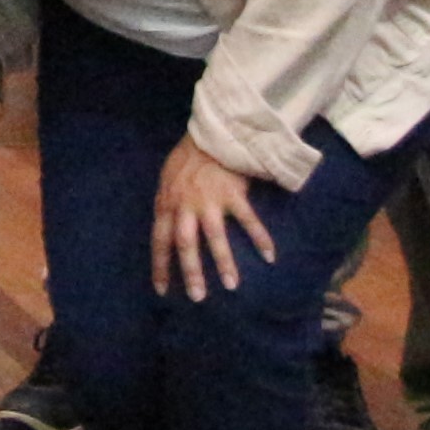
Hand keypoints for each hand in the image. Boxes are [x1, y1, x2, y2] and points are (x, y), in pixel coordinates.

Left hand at [150, 139, 278, 301]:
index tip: (162, 290)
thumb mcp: (167, 179)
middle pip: (186, 245)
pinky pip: (248, 220)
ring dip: (223, 263)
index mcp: (168, 203)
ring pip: (215, 238)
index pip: (159, 240)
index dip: (160, 266)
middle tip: (198, 297)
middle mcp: (186, 206)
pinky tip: (269, 256)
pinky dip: (260, 238)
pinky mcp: (233, 194)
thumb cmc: (188, 157)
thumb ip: (167, 204)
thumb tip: (166, 228)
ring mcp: (210, 201)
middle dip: (191, 272)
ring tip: (231, 285)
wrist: (211, 132)